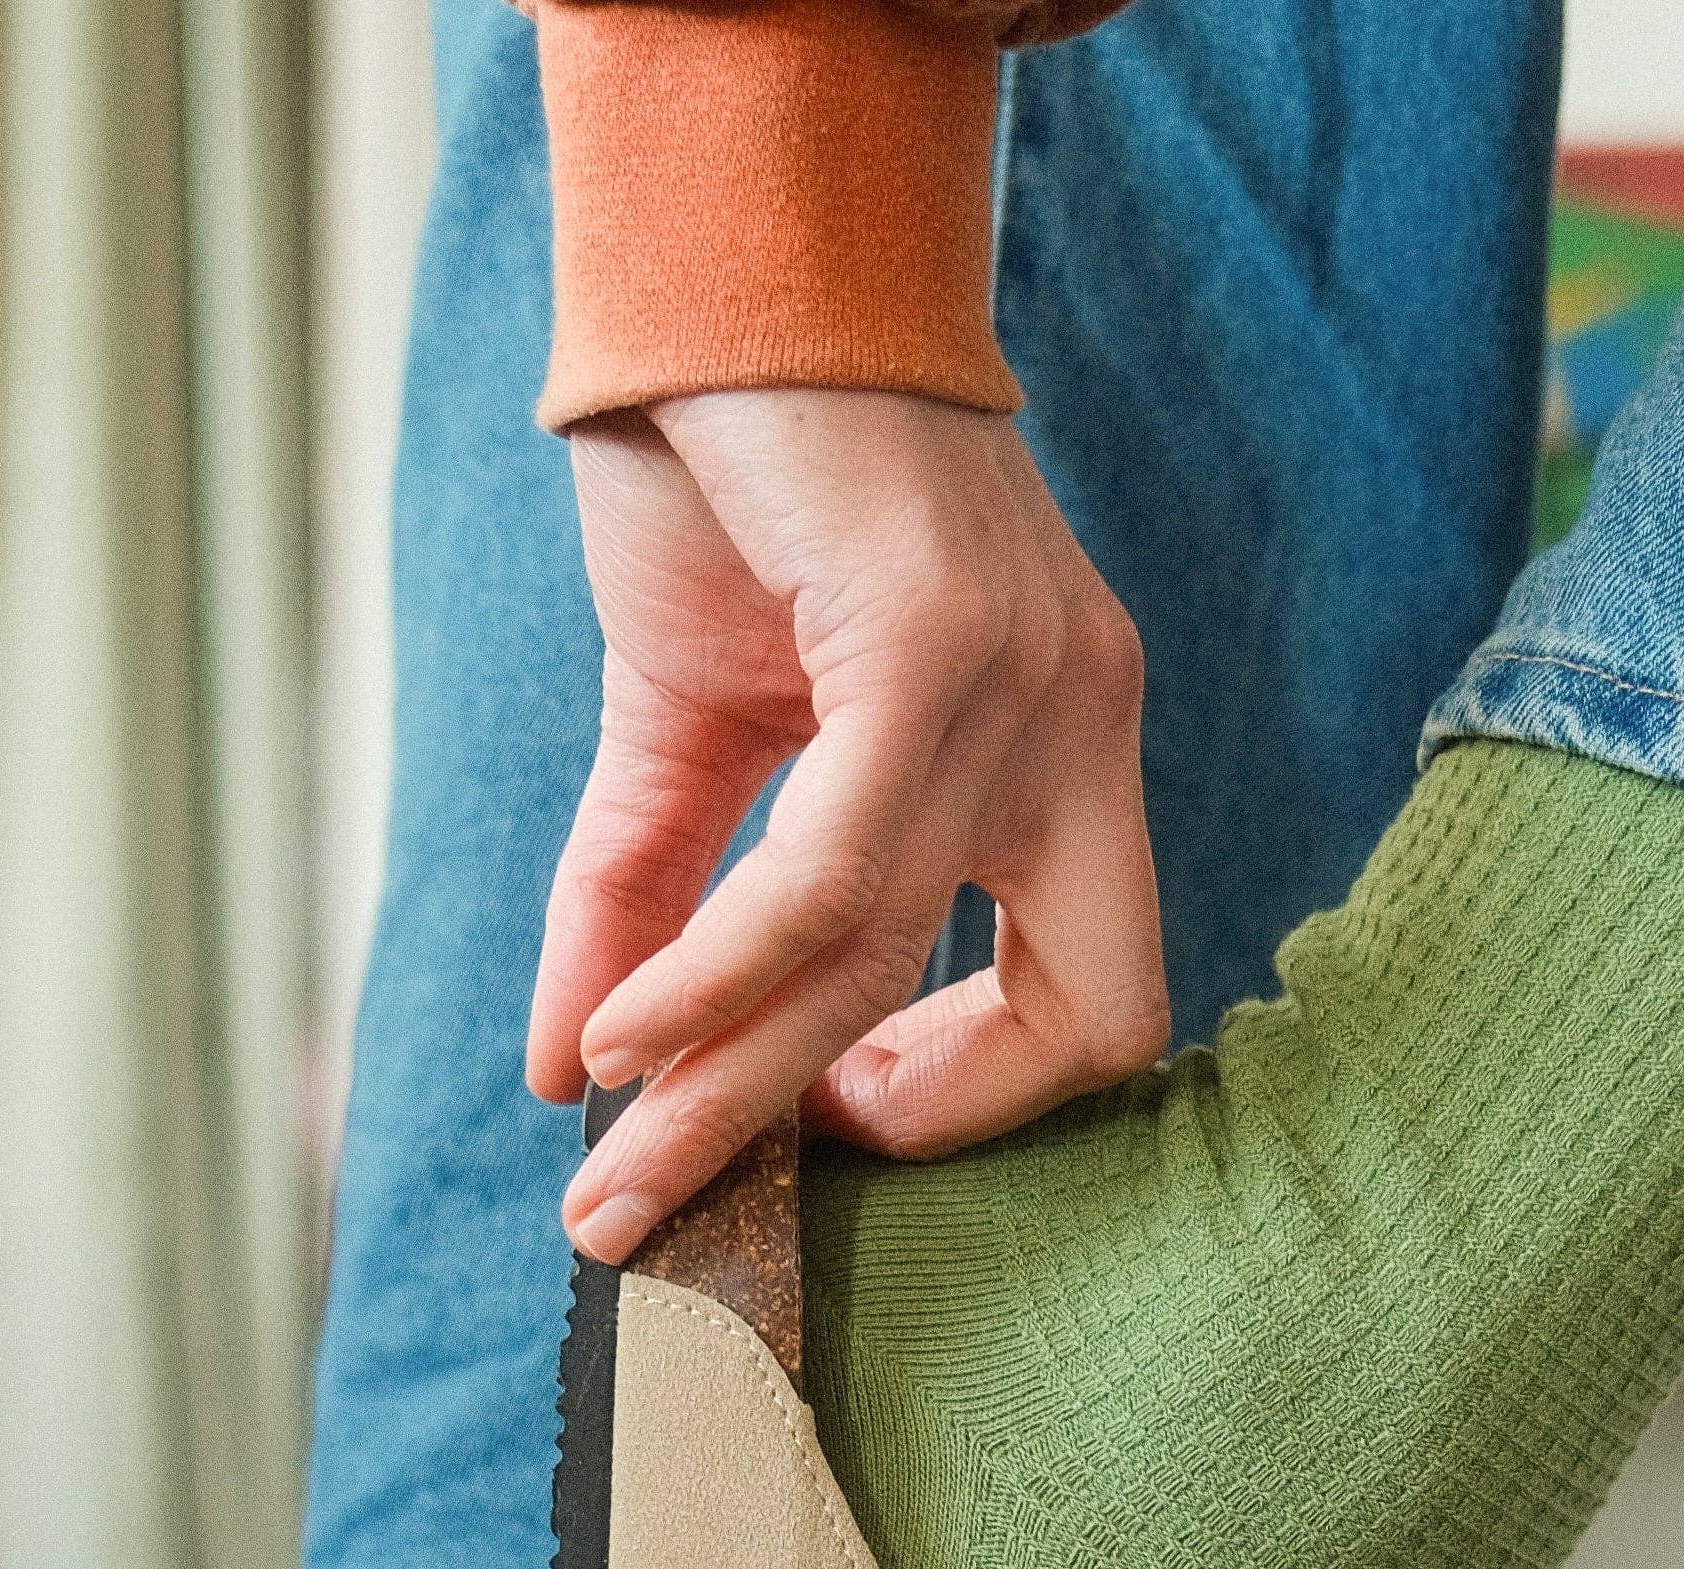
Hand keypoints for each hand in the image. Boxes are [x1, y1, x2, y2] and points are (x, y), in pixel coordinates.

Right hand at [532, 386, 1168, 1257]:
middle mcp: (1085, 724)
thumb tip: (579, 1071)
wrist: (706, 261)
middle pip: (1080, 1021)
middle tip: (718, 1192)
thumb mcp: (696, 721)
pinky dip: (708, 976)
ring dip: (731, 1083)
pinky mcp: (933, 640)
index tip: (829, 1112)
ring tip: (616, 1159)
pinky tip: (616, 1026)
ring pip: (890, 959)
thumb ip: (653, 898)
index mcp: (1068, 750)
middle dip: (896, 1138)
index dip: (975, 1096)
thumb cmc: (728, 471)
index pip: (1104, 997)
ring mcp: (1028, 681)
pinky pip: (822, 877)